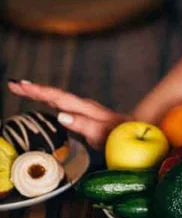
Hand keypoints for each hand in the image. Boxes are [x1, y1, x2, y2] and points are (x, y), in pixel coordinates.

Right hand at [7, 81, 128, 150]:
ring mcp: (82, 108)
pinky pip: (62, 103)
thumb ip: (84, 125)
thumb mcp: (102, 132)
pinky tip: (44, 100)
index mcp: (84, 108)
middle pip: (54, 94)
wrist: (132, 130)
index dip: (39, 92)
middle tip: (14, 84)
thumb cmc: (118, 134)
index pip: (58, 97)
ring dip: (40, 92)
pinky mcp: (83, 113)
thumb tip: (61, 116)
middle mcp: (82, 105)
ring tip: (22, 88)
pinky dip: (49, 99)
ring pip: (57, 97)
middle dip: (34, 89)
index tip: (22, 86)